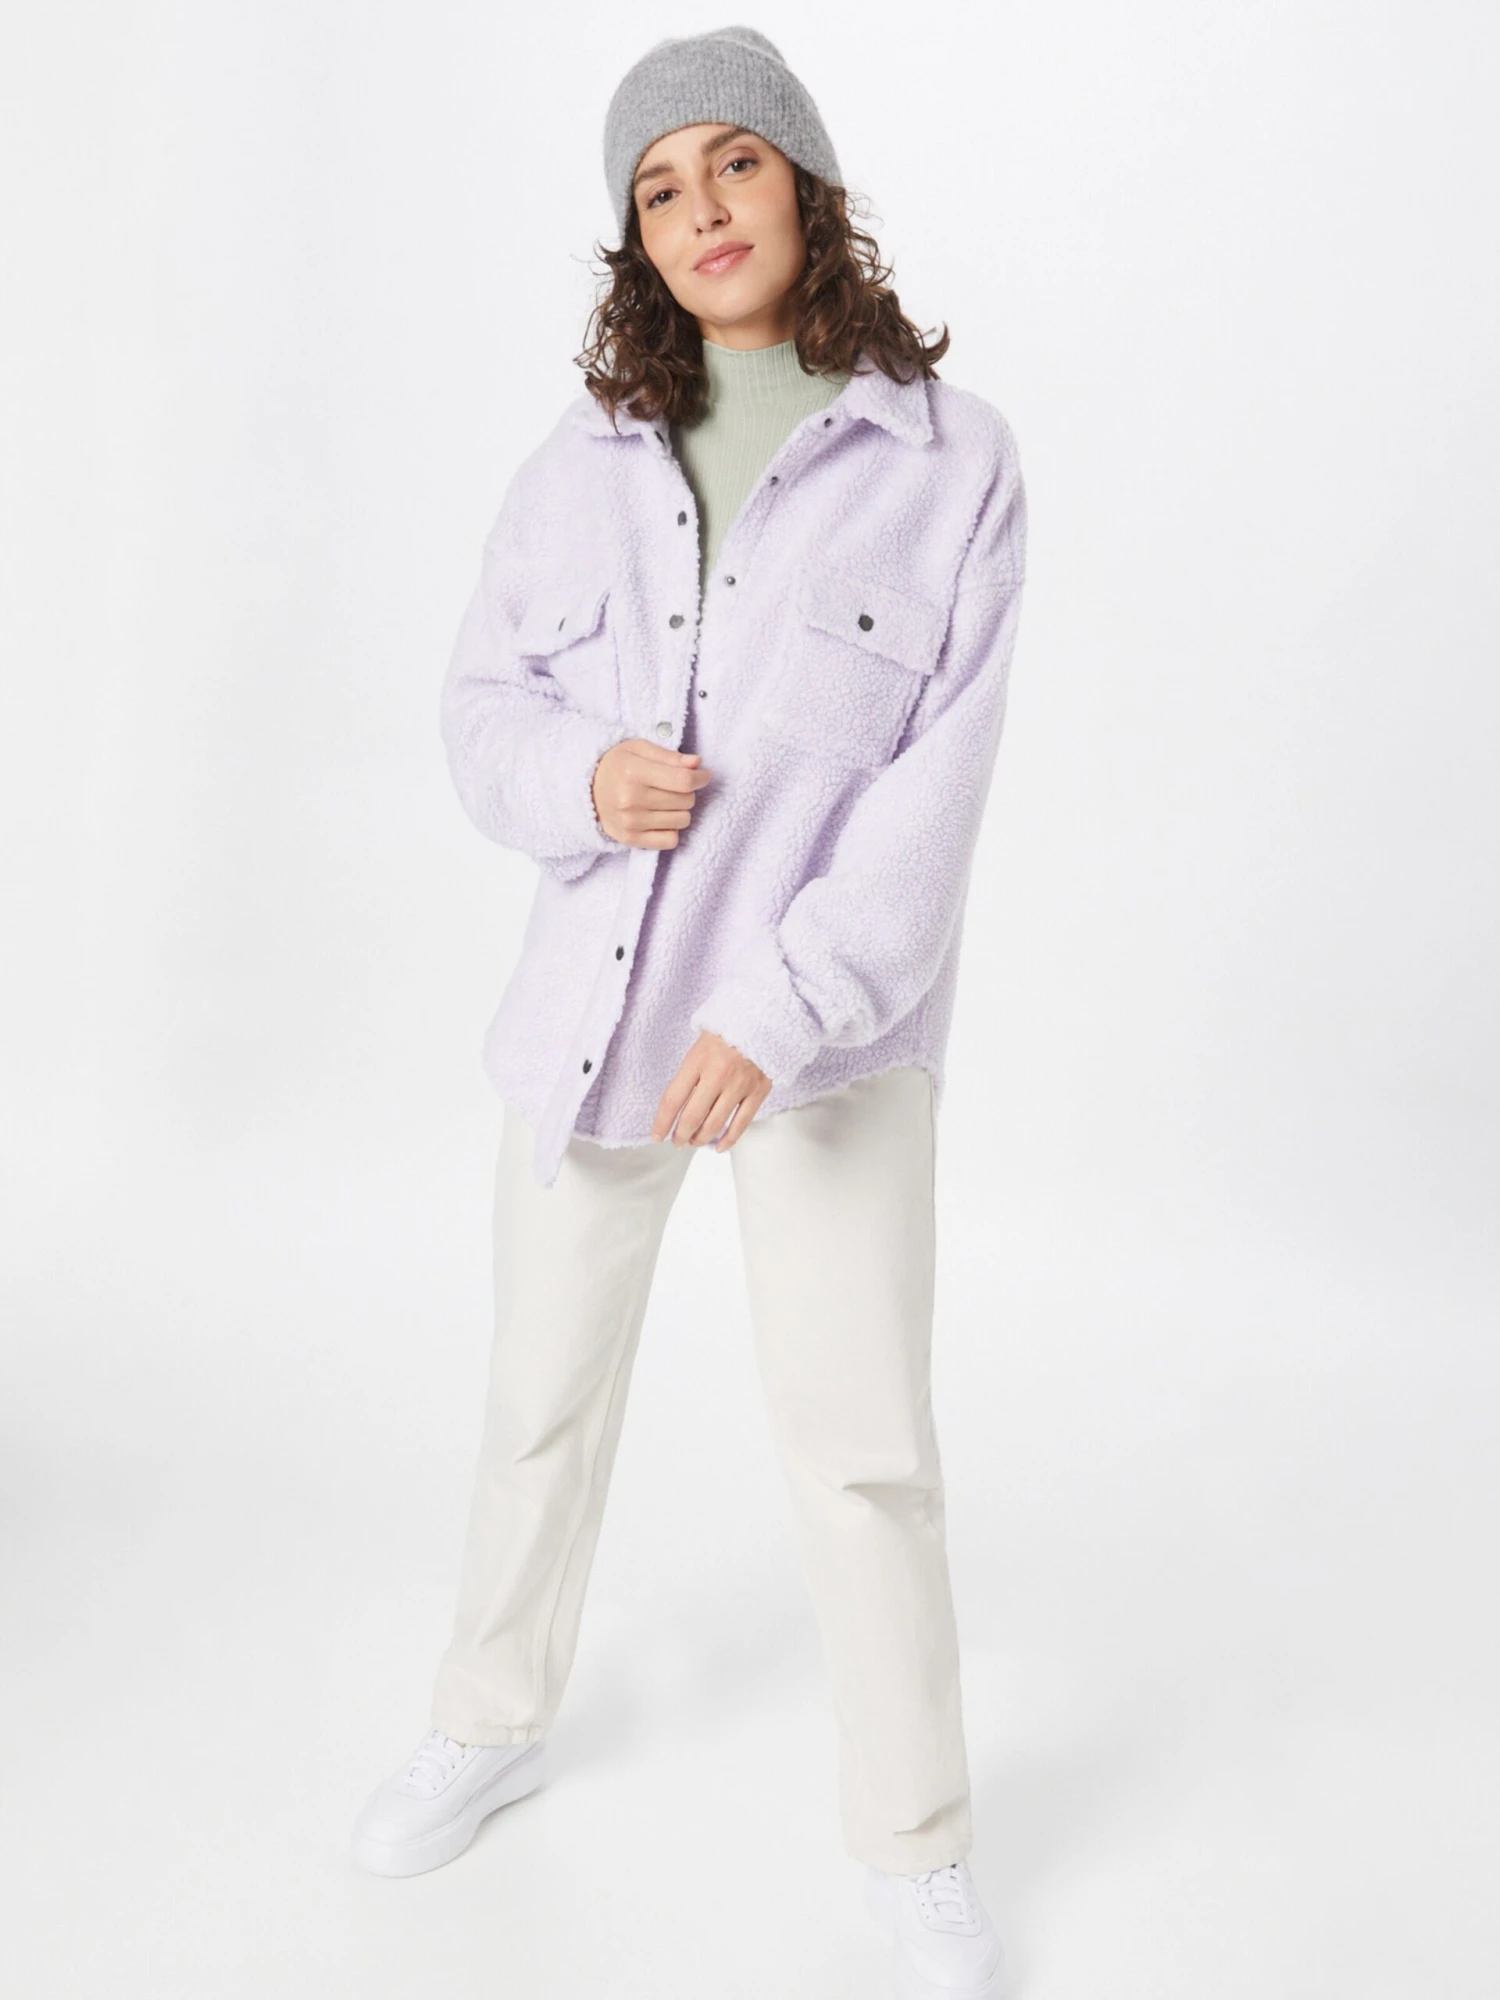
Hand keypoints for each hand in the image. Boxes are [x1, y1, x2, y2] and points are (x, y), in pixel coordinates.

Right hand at [591, 739, 710, 848]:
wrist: (586, 791)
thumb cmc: (617, 766)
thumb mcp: (639, 749)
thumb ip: (670, 756)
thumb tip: (697, 763)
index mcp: (633, 772)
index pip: (684, 781)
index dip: (701, 777)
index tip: (703, 774)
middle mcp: (630, 799)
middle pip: (686, 801)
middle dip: (687, 792)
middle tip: (674, 786)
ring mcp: (630, 822)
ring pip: (682, 821)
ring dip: (680, 810)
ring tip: (664, 801)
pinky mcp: (630, 839)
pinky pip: (671, 840)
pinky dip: (671, 830)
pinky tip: (660, 818)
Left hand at [652, 1031, 770, 1151]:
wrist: (764, 1017)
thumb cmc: (728, 1029)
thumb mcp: (700, 1043)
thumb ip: (689, 1071)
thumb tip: (677, 1103)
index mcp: (697, 1060)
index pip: (672, 1100)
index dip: (661, 1122)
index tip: (657, 1135)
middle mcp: (717, 1075)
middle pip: (692, 1117)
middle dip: (680, 1135)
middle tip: (677, 1141)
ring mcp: (739, 1085)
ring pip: (715, 1124)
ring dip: (700, 1138)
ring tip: (693, 1142)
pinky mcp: (758, 1091)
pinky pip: (741, 1123)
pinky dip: (729, 1139)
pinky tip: (719, 1147)